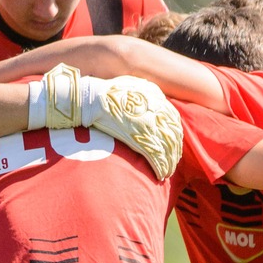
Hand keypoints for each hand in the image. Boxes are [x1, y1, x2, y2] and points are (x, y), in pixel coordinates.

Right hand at [39, 64, 183, 179]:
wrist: (88, 99)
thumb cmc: (102, 95)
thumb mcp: (127, 86)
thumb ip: (142, 97)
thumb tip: (150, 107)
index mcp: (153, 96)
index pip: (172, 119)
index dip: (174, 135)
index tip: (172, 145)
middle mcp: (155, 109)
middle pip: (172, 134)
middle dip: (174, 151)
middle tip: (172, 162)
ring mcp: (148, 124)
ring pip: (167, 147)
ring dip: (169, 162)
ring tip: (167, 172)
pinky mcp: (139, 137)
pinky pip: (157, 156)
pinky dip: (161, 167)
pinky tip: (160, 175)